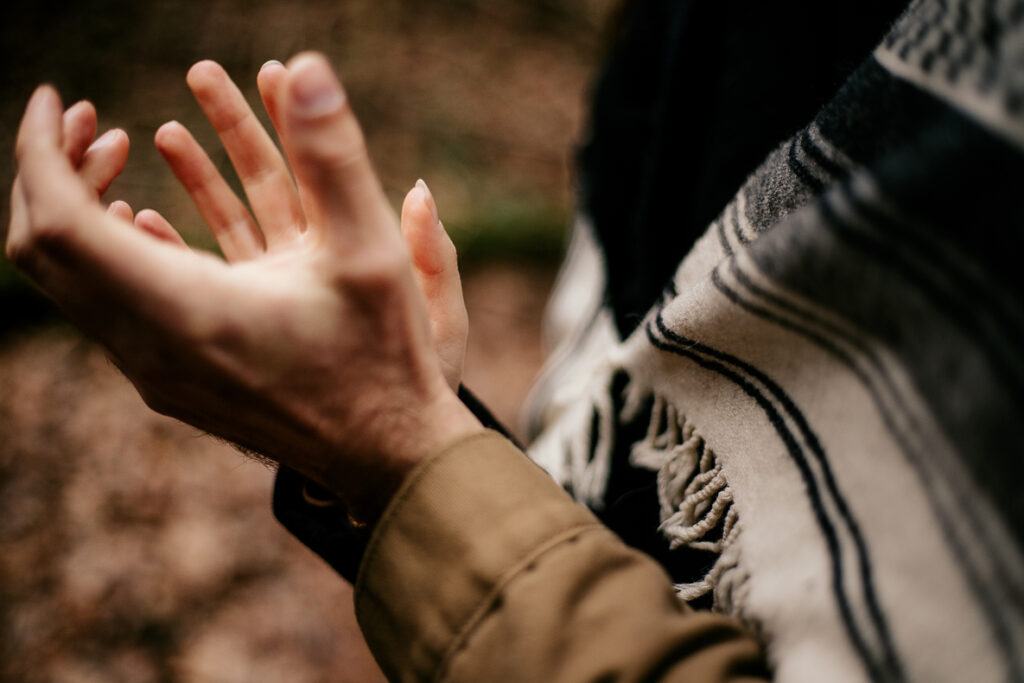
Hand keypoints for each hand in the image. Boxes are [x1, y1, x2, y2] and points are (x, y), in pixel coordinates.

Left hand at [7, 53, 479, 522]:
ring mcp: (154, 372)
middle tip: (92, 121)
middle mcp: (150, 348)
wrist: (384, 458)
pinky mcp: (170, 382)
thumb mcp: (370, 252)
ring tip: (125, 153)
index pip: (61, 219)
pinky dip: (108, 250)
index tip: (59, 98)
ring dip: (79, 209)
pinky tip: (144, 217)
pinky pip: (104, 308)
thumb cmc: (384, 359)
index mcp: (184, 311)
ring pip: (70, 281)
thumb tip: (307, 68)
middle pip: (45, 249)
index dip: (42, 148)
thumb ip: (334, 156)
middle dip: (53, 169)